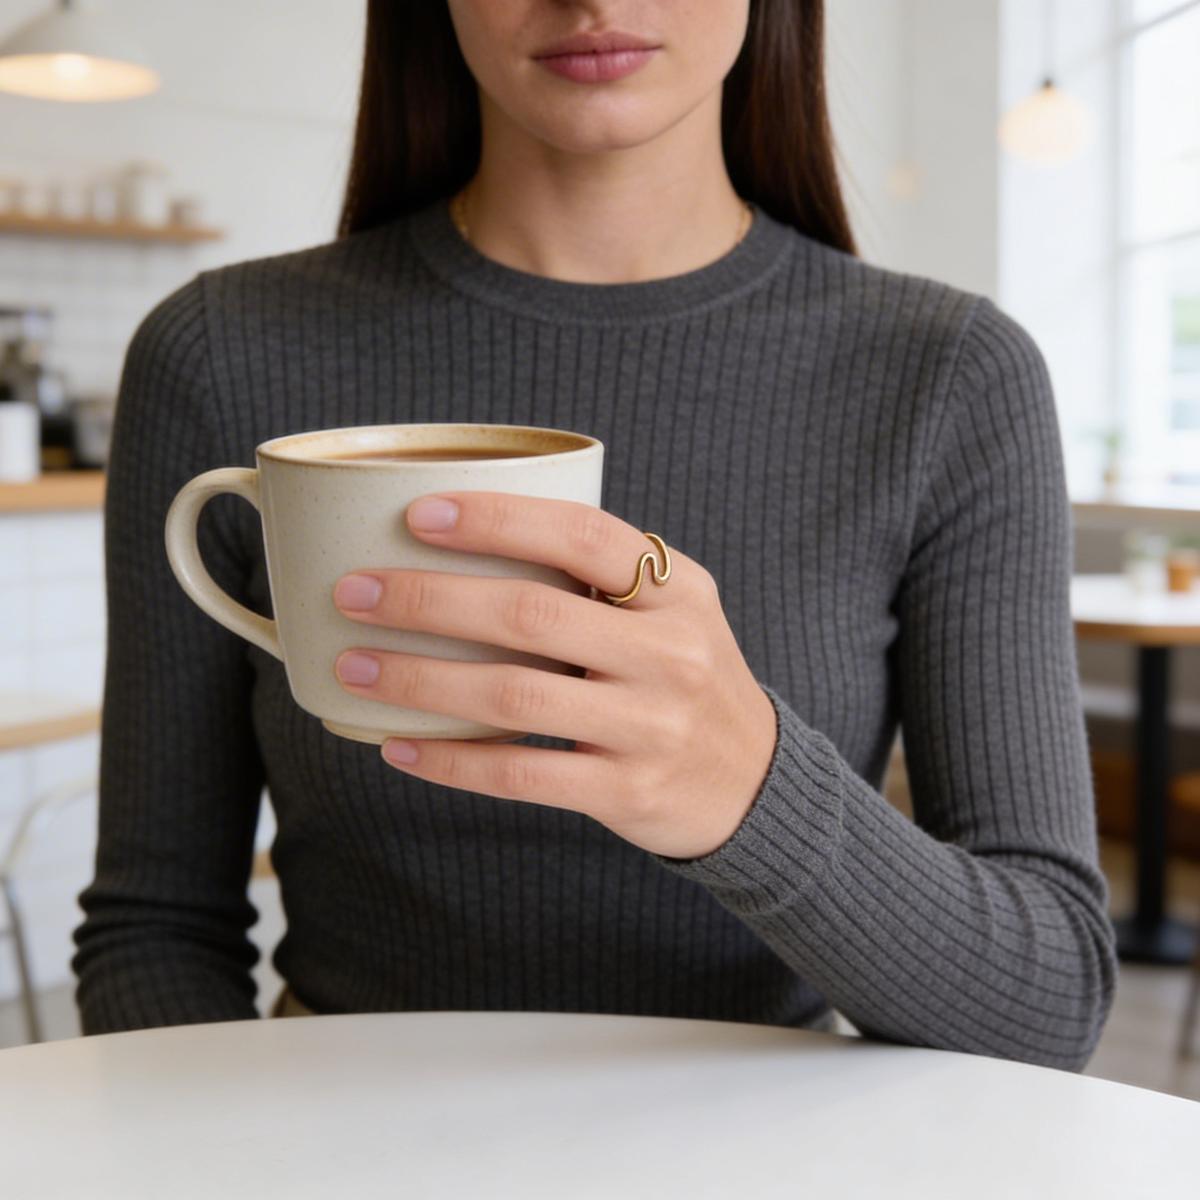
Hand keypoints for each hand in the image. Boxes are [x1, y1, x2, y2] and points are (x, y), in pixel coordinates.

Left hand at [331, 492, 777, 859]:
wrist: (754, 783)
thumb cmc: (686, 679)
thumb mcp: (675, 610)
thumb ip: (603, 578)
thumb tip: (473, 540)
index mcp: (678, 590)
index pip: (583, 536)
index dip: (498, 520)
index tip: (418, 514)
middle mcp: (669, 652)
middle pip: (530, 614)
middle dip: (428, 599)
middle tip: (353, 592)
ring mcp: (649, 726)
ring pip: (514, 694)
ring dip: (420, 678)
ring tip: (354, 665)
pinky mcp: (626, 791)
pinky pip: (521, 773)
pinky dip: (451, 761)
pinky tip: (397, 747)